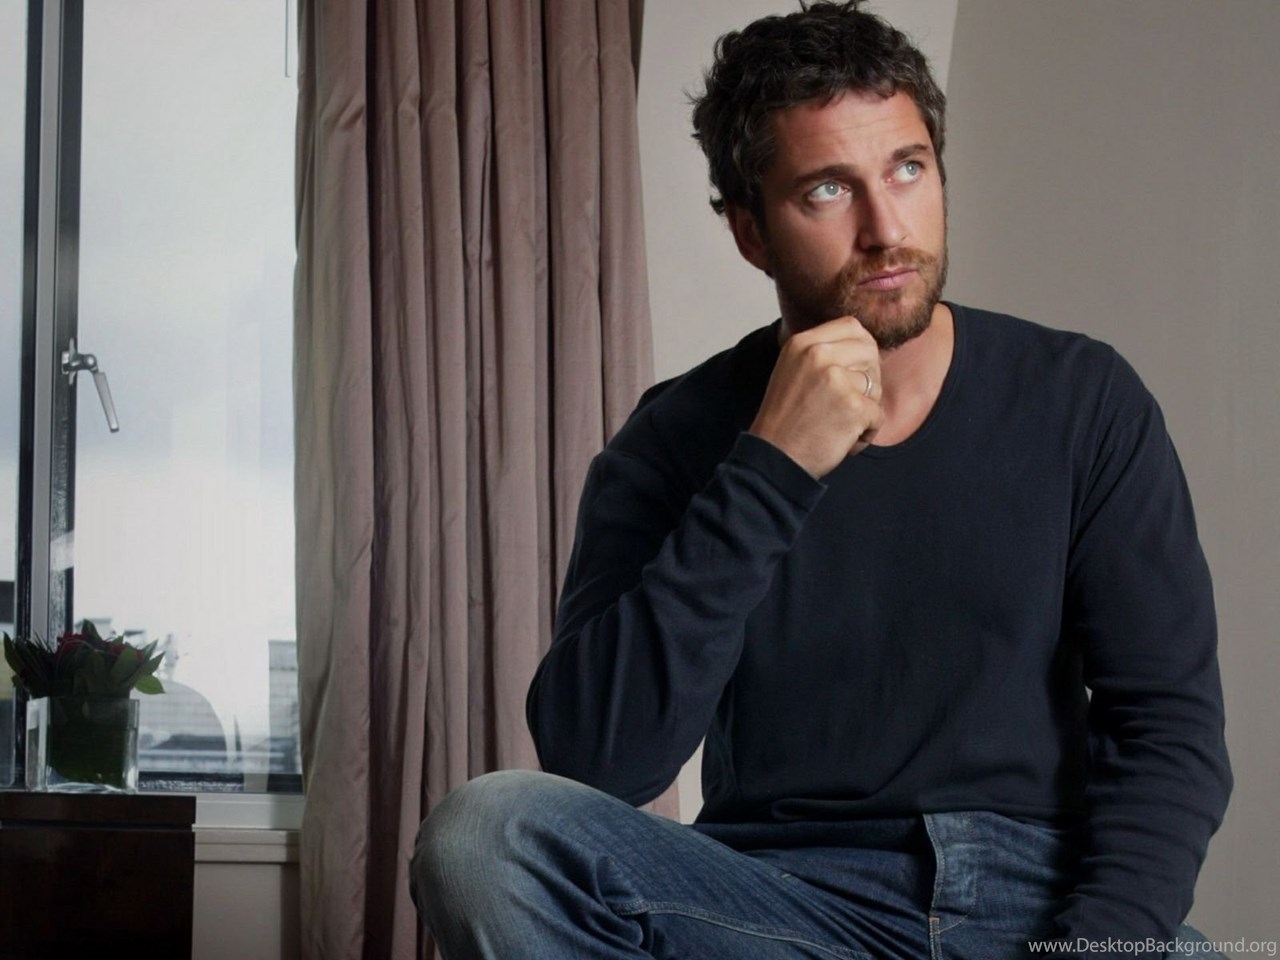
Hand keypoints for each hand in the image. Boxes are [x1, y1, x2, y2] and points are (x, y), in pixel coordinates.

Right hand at [749, 316, 882, 477]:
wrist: (772, 458)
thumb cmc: (785, 420)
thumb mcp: (793, 370)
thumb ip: (822, 353)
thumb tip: (866, 344)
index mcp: (802, 343)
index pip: (852, 326)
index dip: (862, 347)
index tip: (857, 369)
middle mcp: (818, 354)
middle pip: (870, 352)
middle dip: (868, 378)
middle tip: (849, 403)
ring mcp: (837, 379)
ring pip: (876, 386)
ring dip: (866, 410)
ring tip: (840, 425)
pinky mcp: (853, 406)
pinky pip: (878, 415)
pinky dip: (866, 432)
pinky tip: (843, 440)